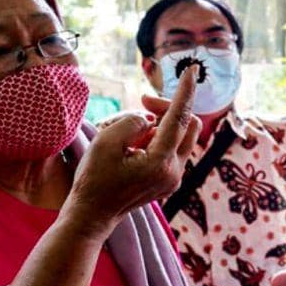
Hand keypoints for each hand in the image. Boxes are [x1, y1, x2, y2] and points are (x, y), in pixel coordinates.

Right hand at [62, 66, 200, 232]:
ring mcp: (174, 178)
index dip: (186, 90)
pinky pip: (171, 149)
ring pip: (179, 136)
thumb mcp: (106, 141)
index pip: (180, 117)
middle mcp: (174, 171)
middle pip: (188, 125)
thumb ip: (132, 121)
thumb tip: (150, 120)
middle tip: (143, 103)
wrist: (92, 215)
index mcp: (161, 162)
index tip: (192, 69)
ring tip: (128, 134)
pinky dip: (156, 139)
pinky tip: (133, 147)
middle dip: (169, 108)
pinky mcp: (169, 181)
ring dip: (159, 125)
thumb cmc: (94, 179)